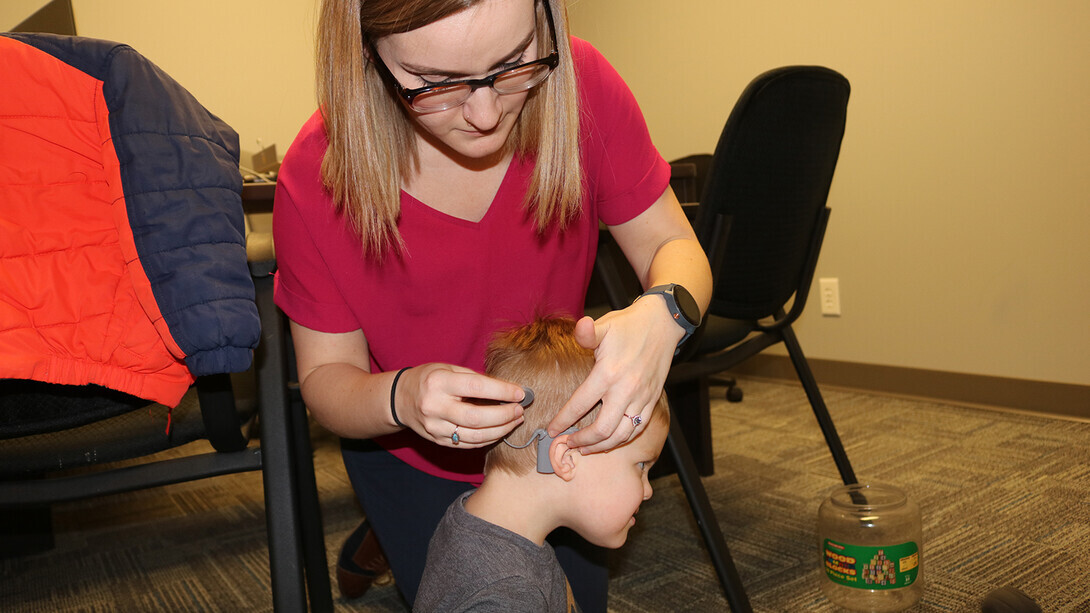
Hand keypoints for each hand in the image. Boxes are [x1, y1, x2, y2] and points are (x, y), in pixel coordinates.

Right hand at [396, 363, 527, 447]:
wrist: (400, 399)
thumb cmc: (429, 379)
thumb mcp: (448, 369)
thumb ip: (475, 379)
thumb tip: (508, 389)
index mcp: (438, 383)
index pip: (476, 388)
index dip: (502, 391)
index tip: (520, 393)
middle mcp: (435, 407)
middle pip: (477, 417)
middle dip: (504, 415)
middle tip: (519, 410)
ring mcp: (435, 427)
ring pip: (475, 436)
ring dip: (501, 430)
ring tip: (515, 420)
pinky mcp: (438, 440)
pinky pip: (469, 445)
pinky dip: (488, 439)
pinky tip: (500, 430)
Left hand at [546, 297, 682, 452]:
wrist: (663, 324)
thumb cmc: (630, 324)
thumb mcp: (605, 325)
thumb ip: (587, 333)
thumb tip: (580, 327)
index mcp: (608, 373)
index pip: (580, 404)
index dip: (563, 420)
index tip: (552, 430)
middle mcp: (626, 390)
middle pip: (601, 429)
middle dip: (582, 441)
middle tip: (568, 444)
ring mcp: (641, 397)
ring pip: (621, 434)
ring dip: (602, 446)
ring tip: (586, 448)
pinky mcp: (652, 400)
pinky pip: (638, 428)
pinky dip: (623, 439)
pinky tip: (610, 440)